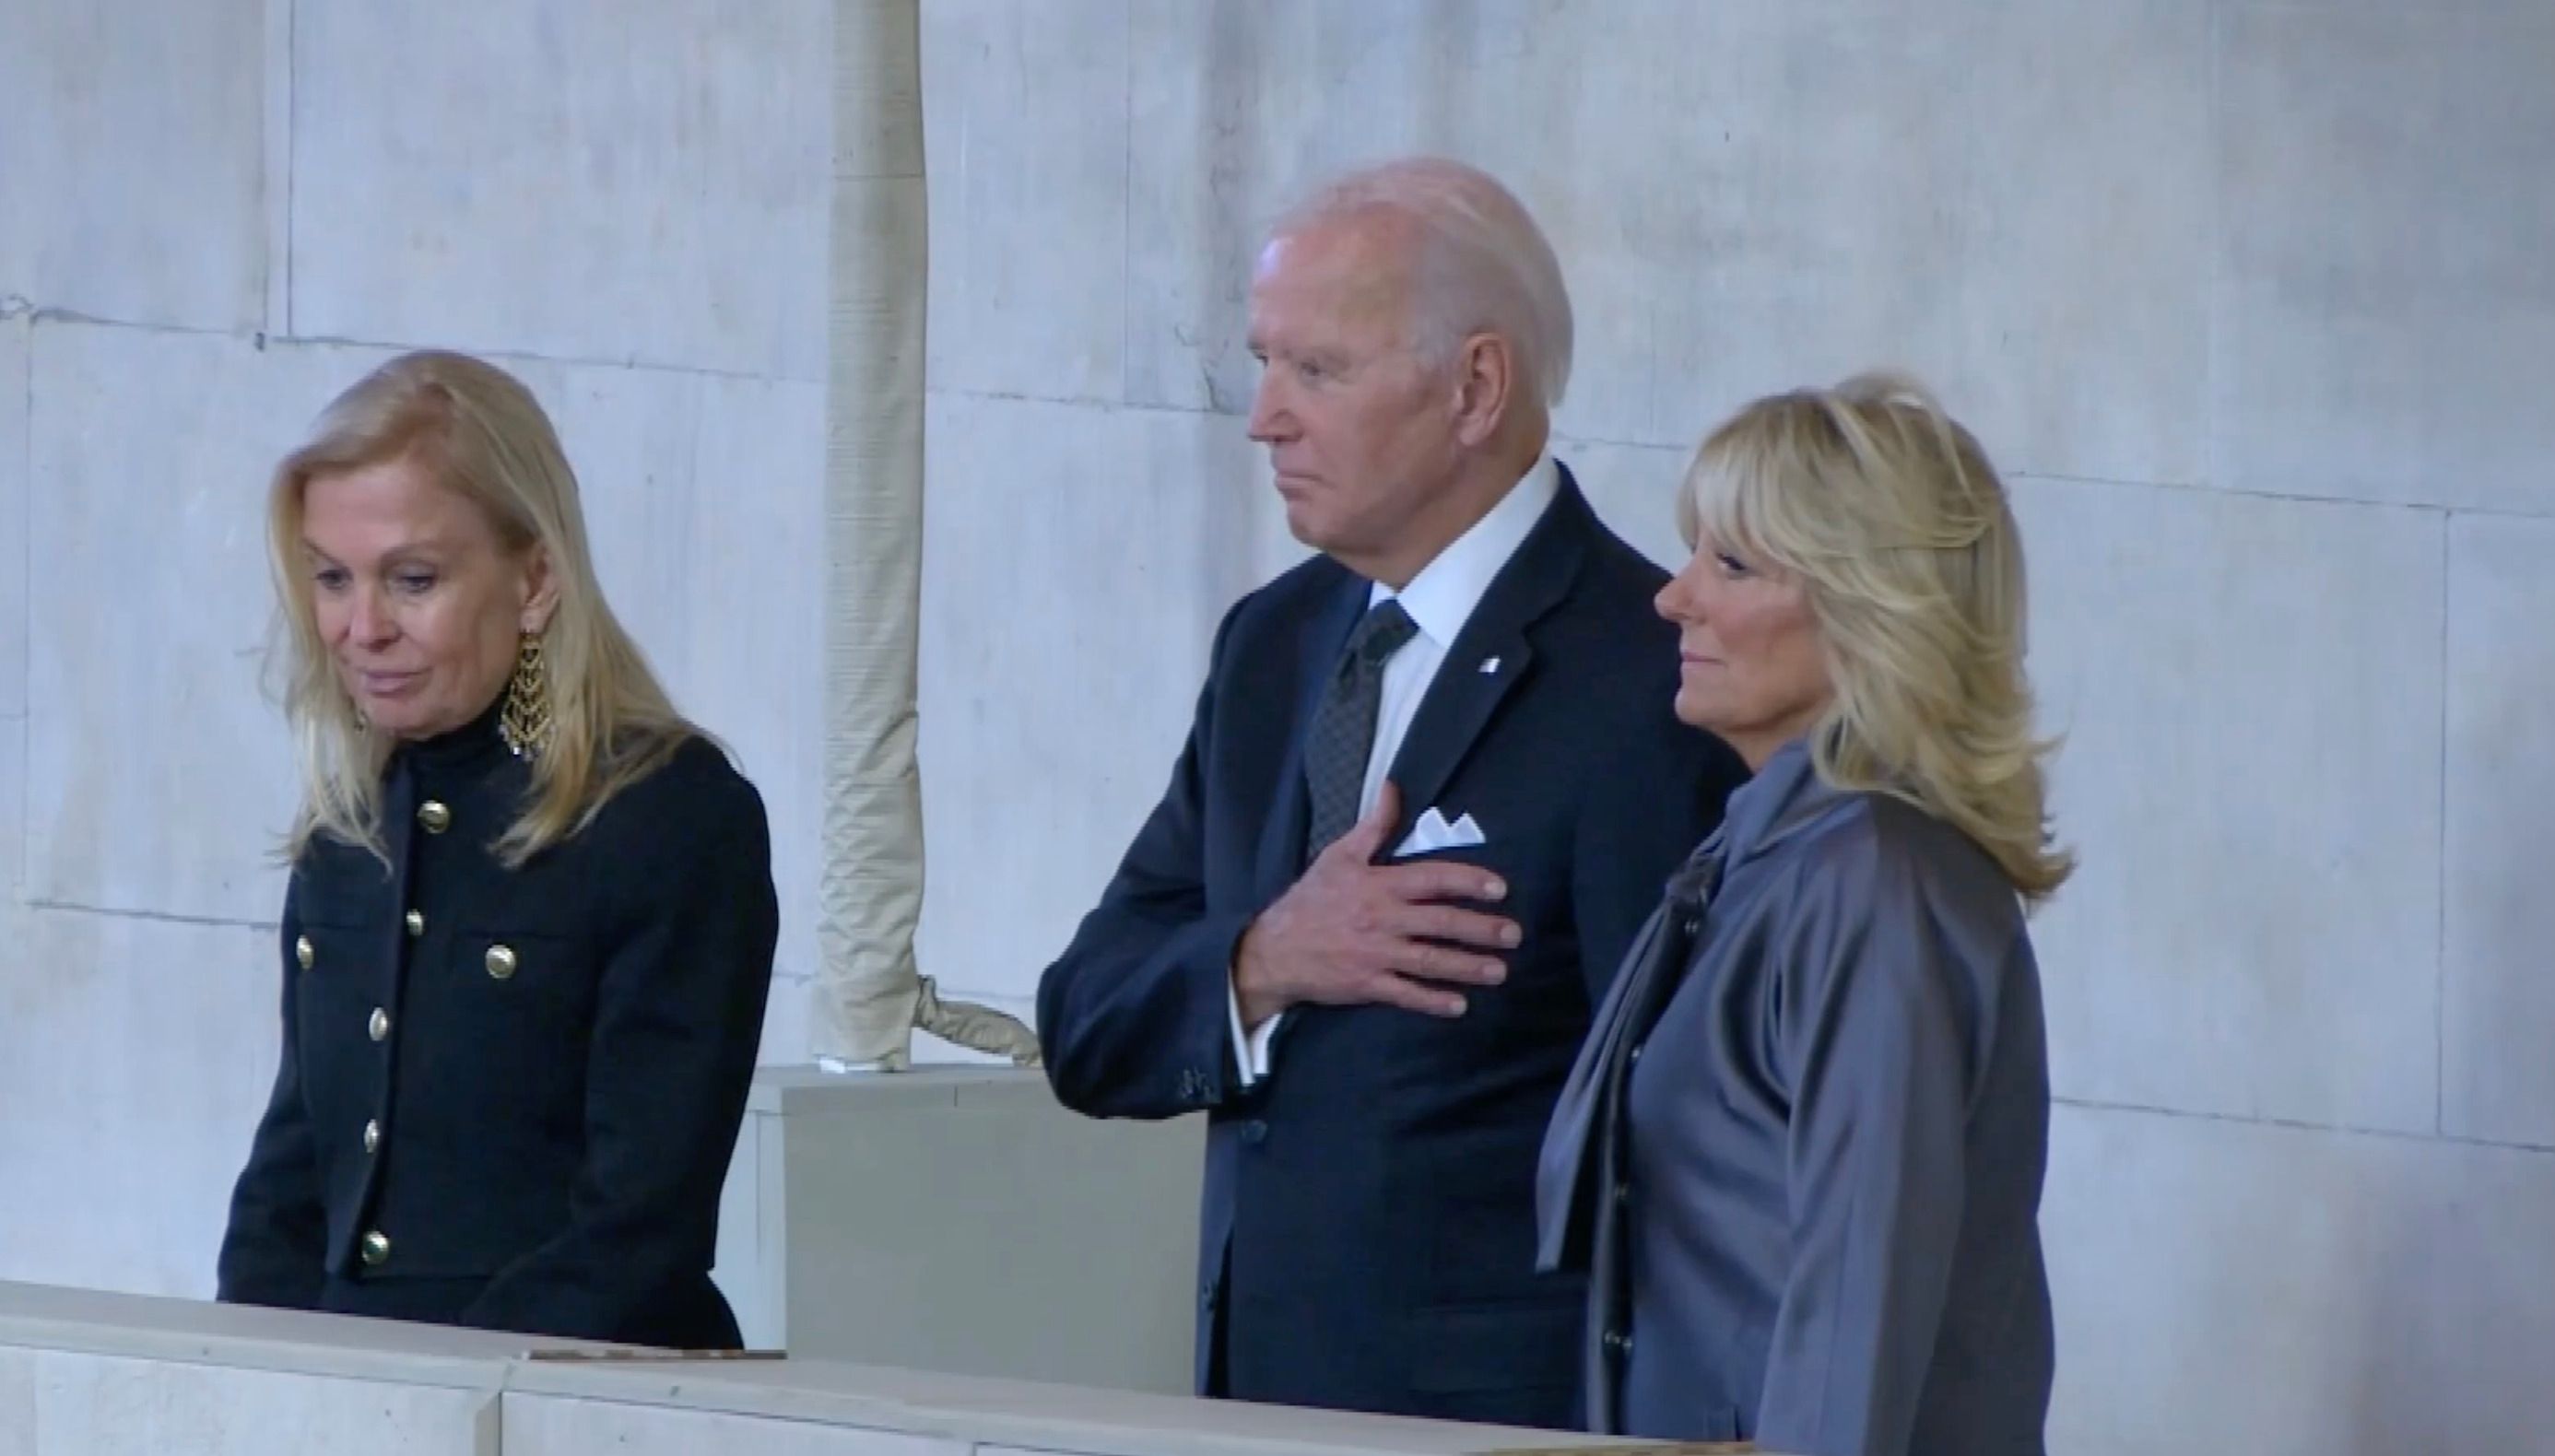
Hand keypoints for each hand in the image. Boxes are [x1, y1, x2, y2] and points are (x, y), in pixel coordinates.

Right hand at [1233, 781, 1518, 1023]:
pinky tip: (1460, 1005)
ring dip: (1468, 966)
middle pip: (1441, 922)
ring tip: (1500, 970)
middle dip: (1481, 929)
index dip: (1468, 882)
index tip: (1499, 889)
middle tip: (1514, 934)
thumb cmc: (1311, 900)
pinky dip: (1433, 1001)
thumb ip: (1373, 825)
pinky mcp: (1368, 984)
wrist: (1274, 949)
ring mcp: (1376, 954)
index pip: (1432, 879)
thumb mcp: (1339, 856)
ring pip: (1430, 961)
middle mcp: (1382, 919)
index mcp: (1379, 885)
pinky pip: (1407, 994)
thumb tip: (1393, 788)